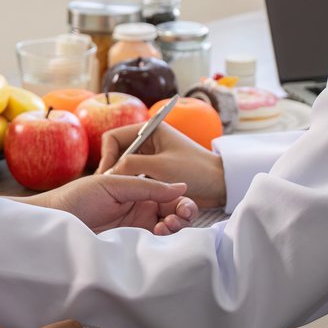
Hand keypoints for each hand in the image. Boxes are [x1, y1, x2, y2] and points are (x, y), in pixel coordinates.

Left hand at [29, 174, 199, 234]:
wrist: (54, 222)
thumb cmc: (77, 197)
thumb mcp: (113, 185)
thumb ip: (147, 186)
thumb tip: (181, 186)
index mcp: (139, 191)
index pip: (170, 195)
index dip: (182, 201)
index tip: (185, 207)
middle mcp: (141, 210)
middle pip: (173, 213)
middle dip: (182, 216)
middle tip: (178, 220)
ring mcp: (136, 230)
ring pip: (167, 231)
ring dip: (175, 229)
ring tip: (166, 228)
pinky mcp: (130, 248)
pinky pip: (153, 247)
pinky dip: (164, 245)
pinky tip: (160, 239)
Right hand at [96, 122, 226, 210]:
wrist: (219, 184)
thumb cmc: (195, 170)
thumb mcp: (159, 167)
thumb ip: (132, 165)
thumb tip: (110, 173)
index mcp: (150, 130)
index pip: (113, 137)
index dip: (107, 156)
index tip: (107, 176)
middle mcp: (149, 141)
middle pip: (117, 153)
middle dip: (113, 170)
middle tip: (109, 188)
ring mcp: (152, 157)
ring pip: (125, 167)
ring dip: (122, 179)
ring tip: (118, 195)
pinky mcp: (155, 172)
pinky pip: (135, 176)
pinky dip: (131, 185)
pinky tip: (129, 197)